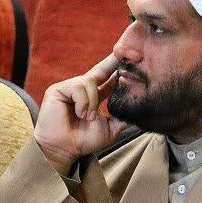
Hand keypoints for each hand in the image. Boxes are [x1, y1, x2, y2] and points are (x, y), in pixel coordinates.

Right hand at [33, 54, 129, 175]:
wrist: (64, 149)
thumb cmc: (84, 140)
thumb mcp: (111, 129)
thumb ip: (124, 119)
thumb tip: (143, 116)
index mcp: (96, 95)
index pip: (111, 77)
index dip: (121, 68)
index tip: (138, 58)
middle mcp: (84, 88)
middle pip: (102, 68)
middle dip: (115, 60)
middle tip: (128, 52)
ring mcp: (70, 88)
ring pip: (90, 82)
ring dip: (93, 102)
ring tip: (89, 117)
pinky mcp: (58, 89)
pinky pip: (78, 87)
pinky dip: (83, 102)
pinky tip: (80, 114)